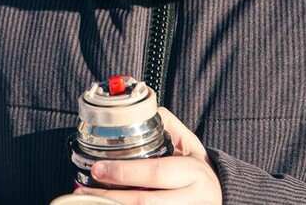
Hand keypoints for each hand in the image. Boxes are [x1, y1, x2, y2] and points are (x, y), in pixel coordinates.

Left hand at [73, 107, 221, 203]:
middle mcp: (191, 199)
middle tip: (85, 190)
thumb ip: (166, 127)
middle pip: (146, 203)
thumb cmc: (197, 170)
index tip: (98, 168)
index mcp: (193, 172)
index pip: (154, 173)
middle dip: (112, 197)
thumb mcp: (189, 145)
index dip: (123, 172)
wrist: (220, 197)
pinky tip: (107, 204)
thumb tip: (137, 111)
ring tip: (90, 200)